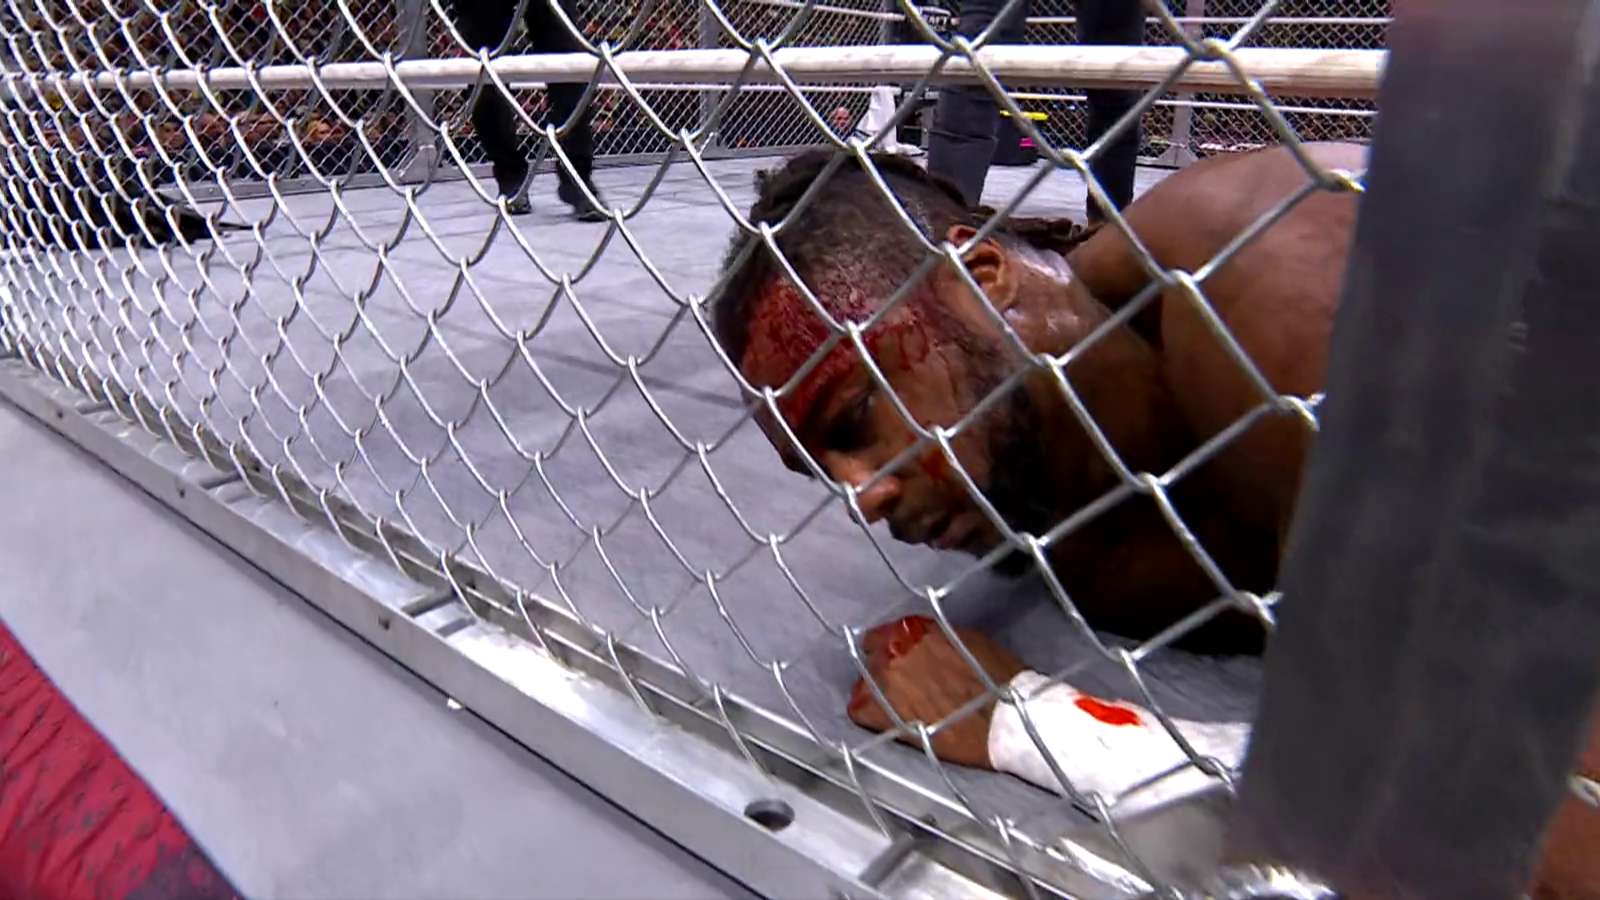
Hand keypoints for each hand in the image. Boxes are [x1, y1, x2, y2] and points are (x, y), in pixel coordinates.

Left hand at [847, 615, 1027, 768]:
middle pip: (872, 657)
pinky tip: (874, 714)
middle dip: (883, 665)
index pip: (883, 633)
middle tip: (898, 678)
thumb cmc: (996, 677)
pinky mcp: (888, 717)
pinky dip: (865, 711)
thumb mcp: (967, 640)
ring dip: (876, 688)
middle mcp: (895, 652)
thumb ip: (936, 637)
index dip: (888, 645)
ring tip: (890, 699)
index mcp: (914, 631)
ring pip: (865, 682)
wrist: (1004, 719)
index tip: (894, 653)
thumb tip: (924, 642)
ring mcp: (889, 685)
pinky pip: (860, 711)